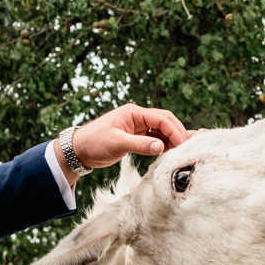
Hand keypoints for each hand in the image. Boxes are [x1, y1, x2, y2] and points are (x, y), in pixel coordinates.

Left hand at [55, 104, 194, 183]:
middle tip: (185, 146)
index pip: (161, 118)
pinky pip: (155, 137)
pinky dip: (164, 143)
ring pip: (162, 129)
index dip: (174, 130)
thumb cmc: (94, 142)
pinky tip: (169, 151)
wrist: (79, 150)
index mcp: (133, 113)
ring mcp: (138, 126)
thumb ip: (140, 145)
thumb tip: (161, 147)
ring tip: (179, 150)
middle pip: (165, 120)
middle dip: (176, 132)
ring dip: (171, 138)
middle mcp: (138, 117)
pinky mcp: (136, 136)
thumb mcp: (117, 143)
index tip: (182, 143)